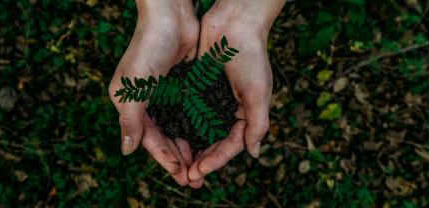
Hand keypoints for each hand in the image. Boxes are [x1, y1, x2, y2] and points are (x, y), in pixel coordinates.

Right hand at [108, 0, 198, 185]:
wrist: (170, 16)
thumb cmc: (148, 49)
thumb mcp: (134, 87)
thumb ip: (130, 120)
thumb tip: (126, 151)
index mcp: (130, 104)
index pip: (148, 138)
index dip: (163, 157)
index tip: (180, 174)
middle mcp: (147, 102)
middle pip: (164, 137)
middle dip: (178, 158)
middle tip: (194, 179)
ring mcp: (166, 94)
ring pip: (178, 128)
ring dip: (189, 147)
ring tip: (203, 166)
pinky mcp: (183, 86)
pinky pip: (190, 113)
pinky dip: (197, 128)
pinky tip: (208, 141)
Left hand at [187, 0, 284, 187]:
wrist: (234, 23)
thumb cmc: (251, 56)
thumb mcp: (259, 92)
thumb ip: (258, 123)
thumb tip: (254, 154)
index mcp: (246, 113)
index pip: (231, 144)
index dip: (217, 159)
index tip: (200, 170)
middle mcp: (228, 110)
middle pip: (214, 142)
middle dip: (202, 159)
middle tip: (187, 175)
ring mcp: (212, 100)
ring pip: (199, 130)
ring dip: (189, 147)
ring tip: (177, 163)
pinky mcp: (197, 88)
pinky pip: (188, 111)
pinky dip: (181, 125)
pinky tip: (169, 136)